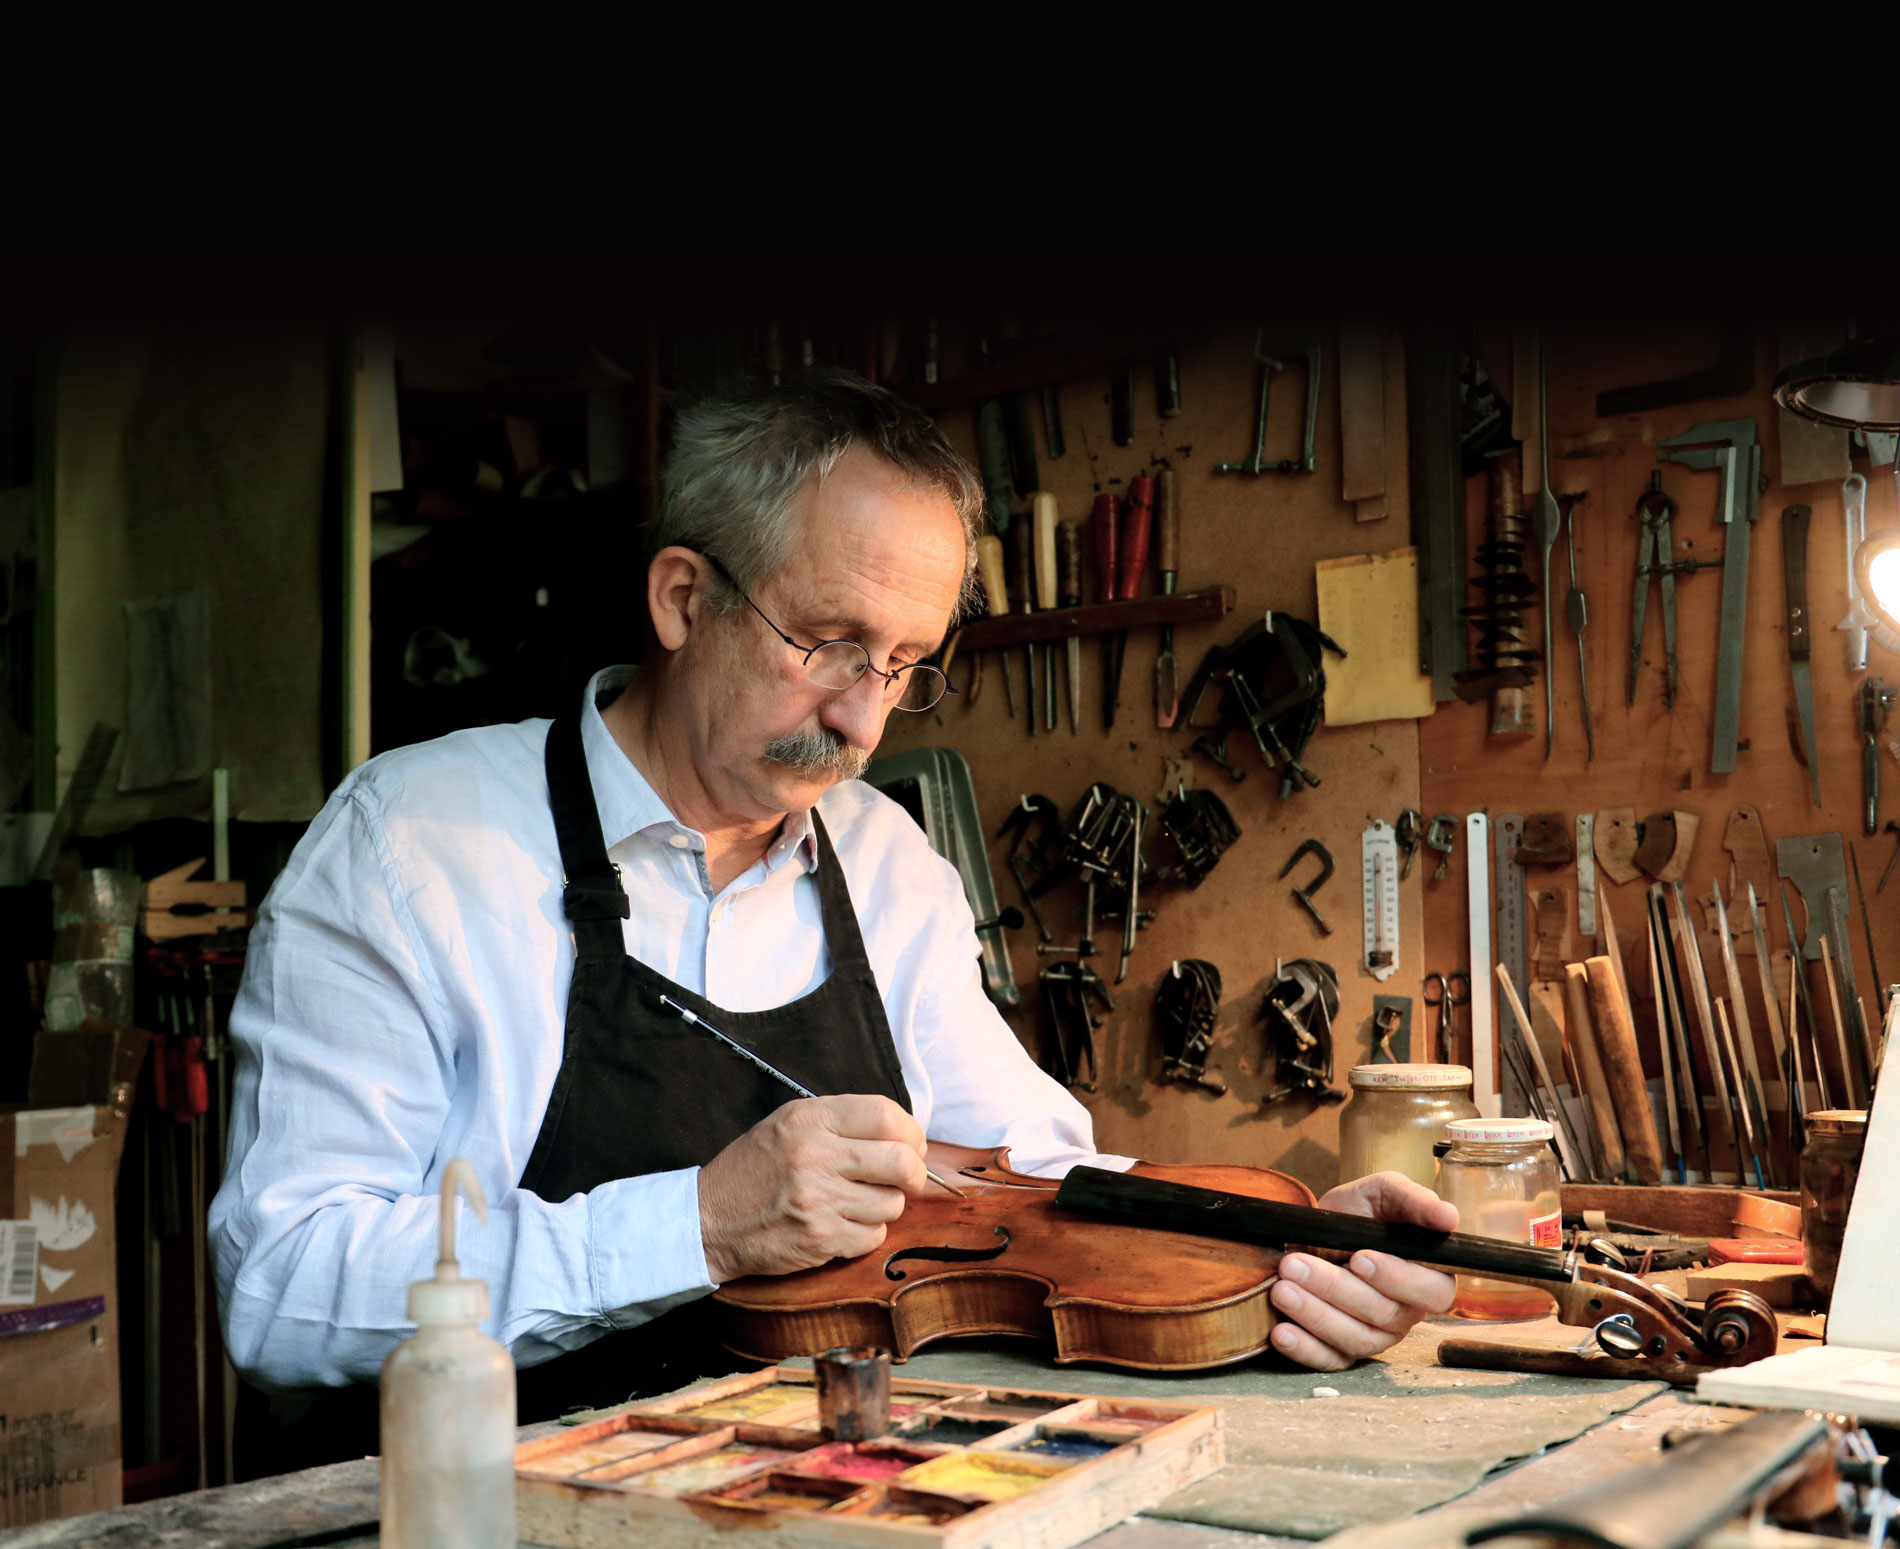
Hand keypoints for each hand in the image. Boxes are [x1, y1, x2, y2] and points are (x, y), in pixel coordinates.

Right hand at [697, 1095, 929, 1283]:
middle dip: (914, 1173)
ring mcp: (819, 1201)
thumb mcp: (787, 1124)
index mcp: (809, 1120)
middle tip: (907, 1177)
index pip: (886, 1116)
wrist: (709, 1220)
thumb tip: (904, 1135)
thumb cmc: (753, 1169)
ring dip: (886, 1204)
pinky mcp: (820, 1239)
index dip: (911, 1132)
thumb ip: (841, 1121)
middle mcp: (815, 1157)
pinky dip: (867, 1232)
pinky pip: (873, 1236)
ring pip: (892, 1203)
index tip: (912, 1144)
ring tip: (860, 1200)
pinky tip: (843, 1223)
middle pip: (901, 1162)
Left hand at [1267, 1171, 1458, 1372]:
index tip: (1359, 1257)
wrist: (1319, 1226)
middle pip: (1384, 1315)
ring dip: (1315, 1315)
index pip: (1431, 1292)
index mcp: (1428, 1276)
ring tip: (1281, 1289)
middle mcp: (1406, 1313)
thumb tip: (1449, 1217)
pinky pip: (1330, 1362)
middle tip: (1295, 1265)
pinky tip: (1281, 1332)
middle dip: (1336, 1289)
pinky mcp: (1343, 1351)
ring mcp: (1376, 1336)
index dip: (1397, 1279)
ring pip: (1355, 1339)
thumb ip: (1415, 1200)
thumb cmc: (1360, 1211)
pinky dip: (1305, 1349)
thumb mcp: (1385, 1192)